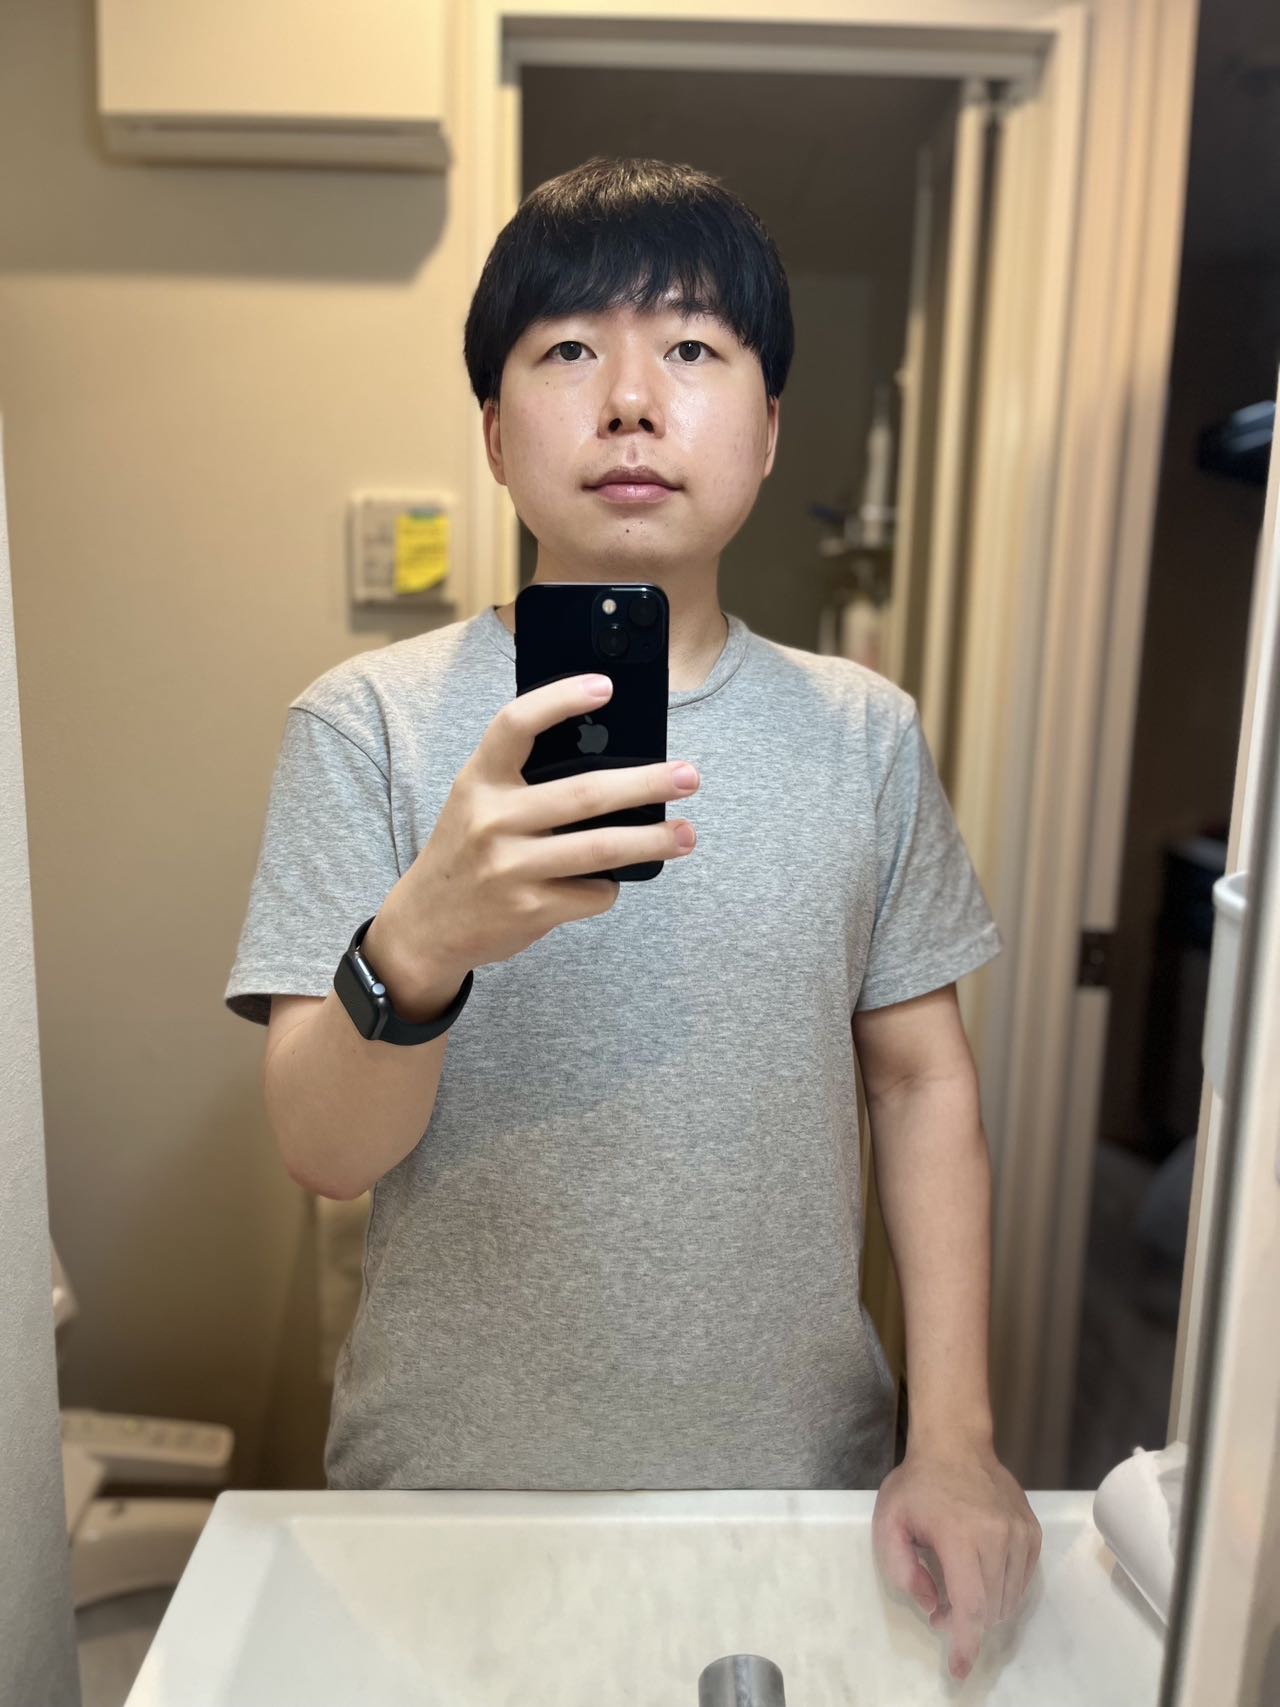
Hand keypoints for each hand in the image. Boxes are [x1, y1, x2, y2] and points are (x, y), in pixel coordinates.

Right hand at [370, 673, 700, 1006]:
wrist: (427, 925)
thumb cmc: (468, 850)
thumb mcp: (477, 801)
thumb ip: (522, 778)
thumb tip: (610, 758)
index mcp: (479, 780)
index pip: (515, 724)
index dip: (560, 699)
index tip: (606, 687)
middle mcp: (492, 820)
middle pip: (585, 793)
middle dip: (646, 785)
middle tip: (688, 776)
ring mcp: (510, 867)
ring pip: (602, 849)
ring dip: (654, 841)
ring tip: (686, 835)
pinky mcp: (530, 909)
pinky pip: (593, 893)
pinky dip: (609, 887)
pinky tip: (605, 883)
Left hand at [872, 1432, 1041, 1680]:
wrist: (955, 1444)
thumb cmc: (917, 1485)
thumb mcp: (890, 1523)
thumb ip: (903, 1572)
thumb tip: (935, 1607)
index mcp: (960, 1535)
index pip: (972, 1606)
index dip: (967, 1645)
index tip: (959, 1670)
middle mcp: (999, 1536)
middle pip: (992, 1609)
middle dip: (967, 1625)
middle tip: (942, 1611)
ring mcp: (1020, 1533)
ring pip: (1010, 1599)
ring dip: (985, 1611)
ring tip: (958, 1590)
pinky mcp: (1032, 1532)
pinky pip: (1024, 1581)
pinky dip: (1004, 1592)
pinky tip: (981, 1574)